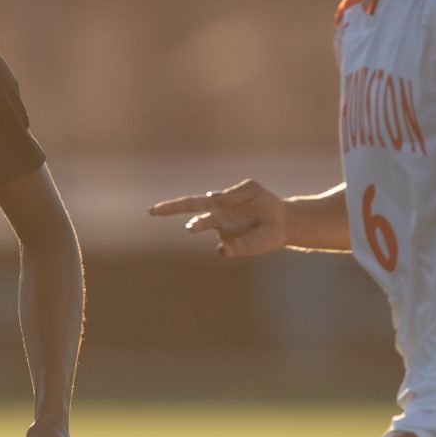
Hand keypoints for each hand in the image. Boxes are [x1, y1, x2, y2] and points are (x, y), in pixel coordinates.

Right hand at [148, 179, 288, 257]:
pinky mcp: (235, 248)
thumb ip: (234, 192)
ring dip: (197, 226)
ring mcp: (224, 235)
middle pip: (192, 220)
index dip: (170, 207)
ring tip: (192, 226)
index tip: (152, 211)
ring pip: (205, 231)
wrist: (283, 222)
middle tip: (176, 217)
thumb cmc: (265, 202)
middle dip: (179, 216)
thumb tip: (214, 198)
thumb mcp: (252, 188)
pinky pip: (225, 248)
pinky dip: (224, 247)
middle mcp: (215, 220)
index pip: (189, 204)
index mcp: (216, 203)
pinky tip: (226, 247)